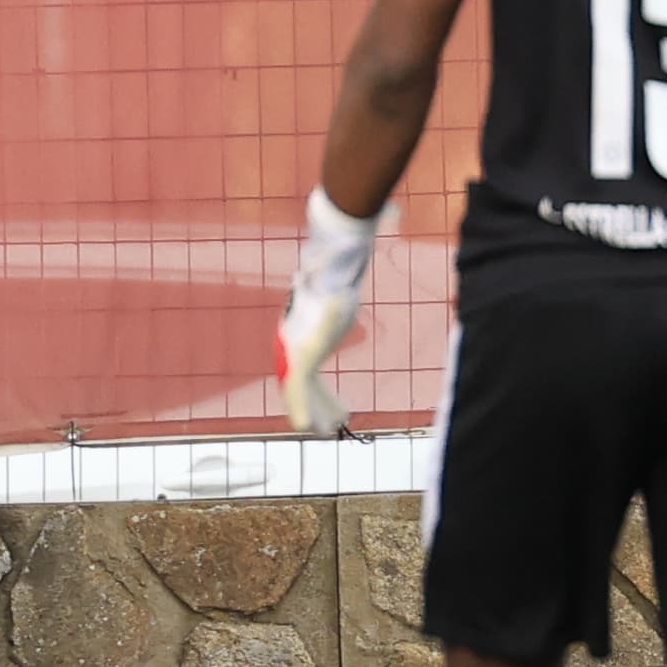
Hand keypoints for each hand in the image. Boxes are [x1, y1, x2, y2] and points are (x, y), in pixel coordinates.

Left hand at [275, 189, 376, 437]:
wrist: (334, 261)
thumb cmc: (340, 266)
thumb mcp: (344, 277)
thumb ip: (348, 266)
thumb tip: (372, 235)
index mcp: (301, 328)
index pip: (305, 361)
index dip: (316, 385)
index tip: (332, 399)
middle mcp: (294, 340)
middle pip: (302, 380)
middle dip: (319, 403)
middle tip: (333, 422)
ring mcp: (295, 348)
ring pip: (301, 389)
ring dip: (316, 411)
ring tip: (326, 432)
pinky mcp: (302, 354)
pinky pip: (302, 390)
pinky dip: (305, 409)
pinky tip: (308, 428)